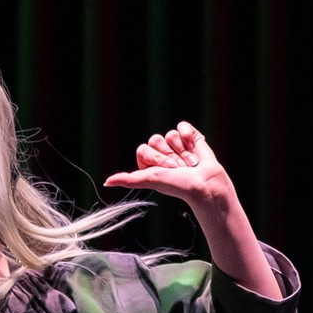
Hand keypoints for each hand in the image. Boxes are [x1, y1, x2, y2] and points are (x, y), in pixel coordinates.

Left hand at [104, 122, 234, 213]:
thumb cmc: (178, 185)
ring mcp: (176, 144)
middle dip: (168, 155)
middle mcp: (161, 153)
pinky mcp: (190, 137)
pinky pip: (182, 126)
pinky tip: (194, 147)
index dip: (156, 158)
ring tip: (189, 163)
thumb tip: (106, 182)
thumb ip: (128, 180)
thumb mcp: (150, 179)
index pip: (143, 149)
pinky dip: (189, 136)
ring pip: (169, 134)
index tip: (167, 170)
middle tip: (178, 168)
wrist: (205, 183)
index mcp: (148, 164)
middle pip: (155, 139)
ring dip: (181, 150)